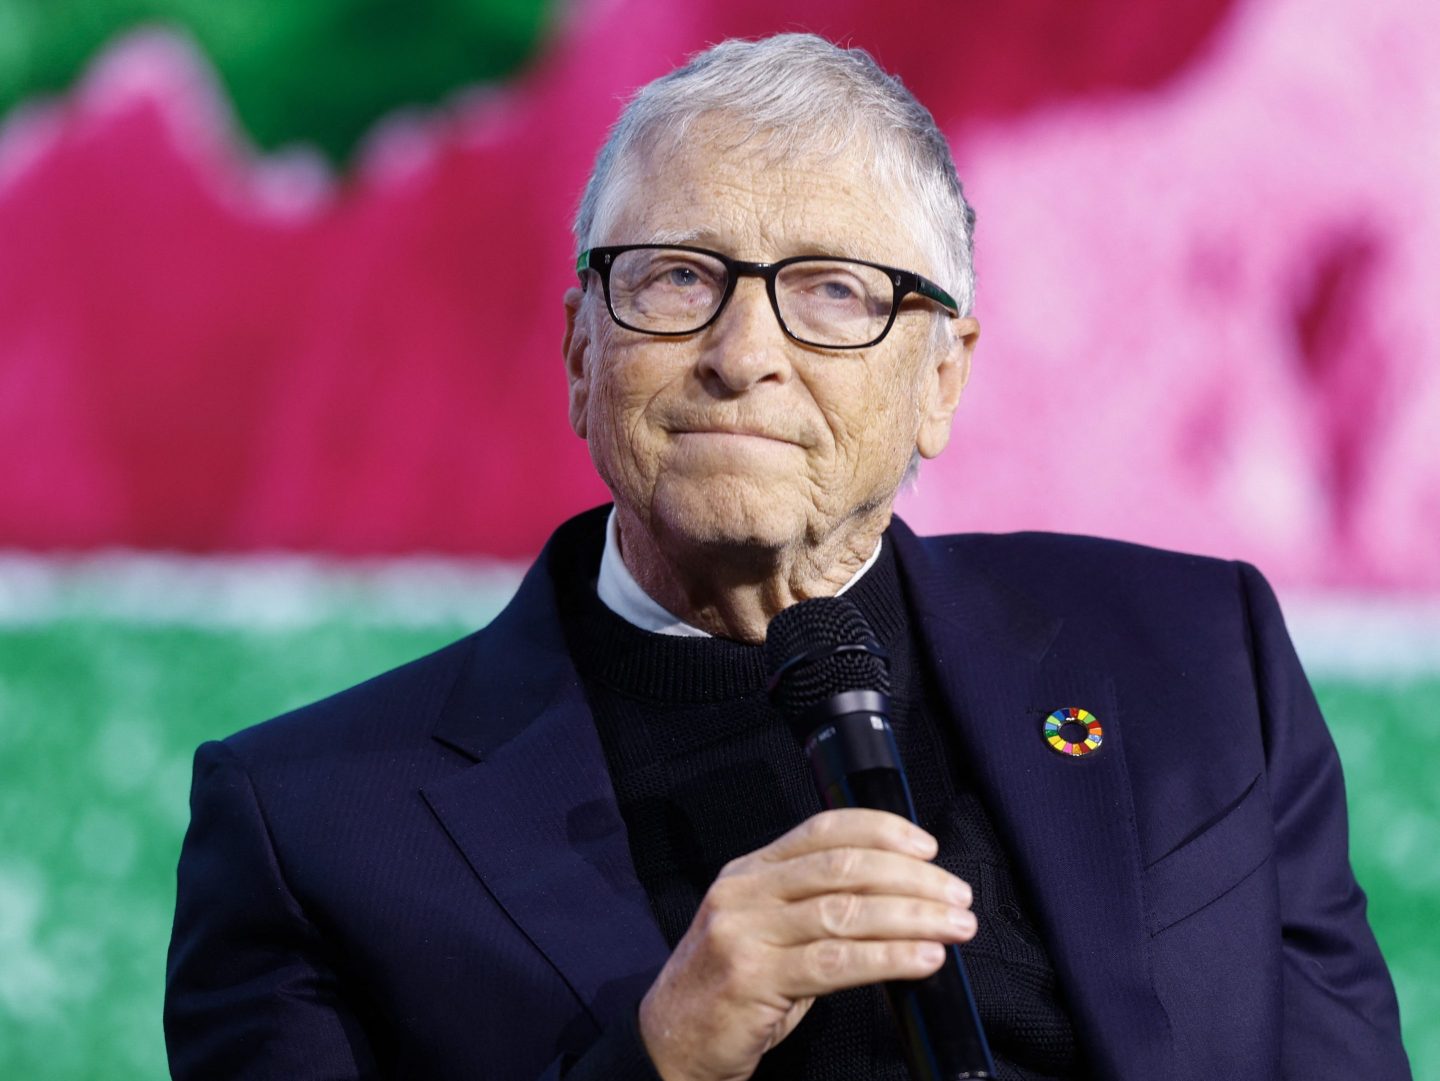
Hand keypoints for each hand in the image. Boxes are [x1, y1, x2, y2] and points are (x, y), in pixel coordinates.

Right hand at [636, 808, 975, 1080]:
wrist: (670, 1043)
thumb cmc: (730, 989)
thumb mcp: (764, 931)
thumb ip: (813, 907)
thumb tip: (898, 898)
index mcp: (751, 871)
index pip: (823, 830)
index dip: (881, 830)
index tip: (927, 846)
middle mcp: (745, 892)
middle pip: (843, 867)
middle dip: (911, 878)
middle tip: (957, 896)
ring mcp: (745, 933)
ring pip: (846, 911)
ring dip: (912, 917)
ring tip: (954, 927)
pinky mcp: (753, 979)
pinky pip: (836, 962)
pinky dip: (889, 957)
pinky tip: (923, 960)